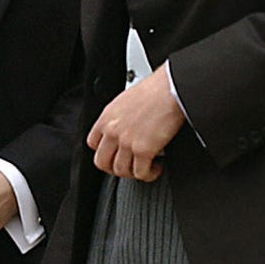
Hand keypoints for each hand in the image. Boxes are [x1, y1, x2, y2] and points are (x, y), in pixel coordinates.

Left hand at [87, 65, 183, 180]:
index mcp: (107, 117)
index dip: (104, 152)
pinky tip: (156, 168)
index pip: (93, 143)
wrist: (171, 89)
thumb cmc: (156, 90)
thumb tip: (126, 128)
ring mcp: (126, 141)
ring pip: (120, 171)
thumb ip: (120, 117)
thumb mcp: (127, 100)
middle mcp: (113, 130)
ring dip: (133, 173)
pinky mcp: (143, 150)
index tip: (114, 155)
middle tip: (127, 168)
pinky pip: (140, 173)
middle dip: (114, 169)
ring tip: (145, 168)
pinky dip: (148, 174)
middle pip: (102, 162)